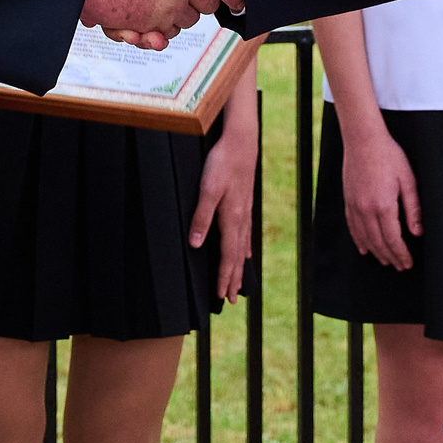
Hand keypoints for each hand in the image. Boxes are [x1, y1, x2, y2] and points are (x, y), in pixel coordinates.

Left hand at [189, 88, 257, 298]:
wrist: (241, 142)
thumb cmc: (222, 164)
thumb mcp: (208, 189)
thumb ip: (202, 217)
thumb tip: (197, 245)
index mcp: (231, 218)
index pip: (228, 256)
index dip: (224, 277)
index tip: (221, 296)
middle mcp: (241, 219)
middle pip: (237, 256)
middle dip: (233, 278)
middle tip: (230, 299)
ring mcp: (245, 211)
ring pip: (242, 246)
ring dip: (239, 267)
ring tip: (239, 283)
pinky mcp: (244, 202)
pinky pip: (246, 233)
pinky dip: (244, 247)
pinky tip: (245, 253)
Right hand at [341, 120, 421, 269]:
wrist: (363, 140)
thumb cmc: (389, 156)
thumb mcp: (408, 180)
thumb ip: (413, 208)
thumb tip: (418, 232)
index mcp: (384, 205)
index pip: (393, 239)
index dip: (401, 253)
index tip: (408, 263)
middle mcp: (366, 209)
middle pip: (379, 242)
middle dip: (390, 257)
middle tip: (400, 266)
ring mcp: (355, 206)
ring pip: (364, 238)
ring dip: (376, 252)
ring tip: (386, 261)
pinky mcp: (348, 201)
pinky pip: (352, 227)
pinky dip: (359, 241)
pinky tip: (365, 248)